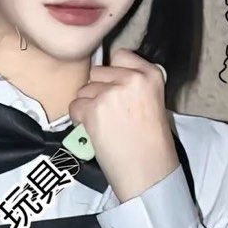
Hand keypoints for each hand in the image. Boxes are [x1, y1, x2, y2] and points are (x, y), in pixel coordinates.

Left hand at [68, 48, 179, 202]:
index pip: (120, 55)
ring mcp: (111, 93)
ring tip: (105, 125)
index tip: (116, 88)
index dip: (113, 73)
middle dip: (98, 90)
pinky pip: (75, 106)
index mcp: (151, 74)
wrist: (149, 171)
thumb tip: (102, 75)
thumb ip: (132, 84)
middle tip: (110, 113)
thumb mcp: (152, 101)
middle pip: (97, 72)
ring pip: (84, 90)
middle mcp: (132, 79)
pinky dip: (79, 119)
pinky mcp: (94, 110)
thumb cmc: (152, 142)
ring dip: (88, 106)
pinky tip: (95, 131)